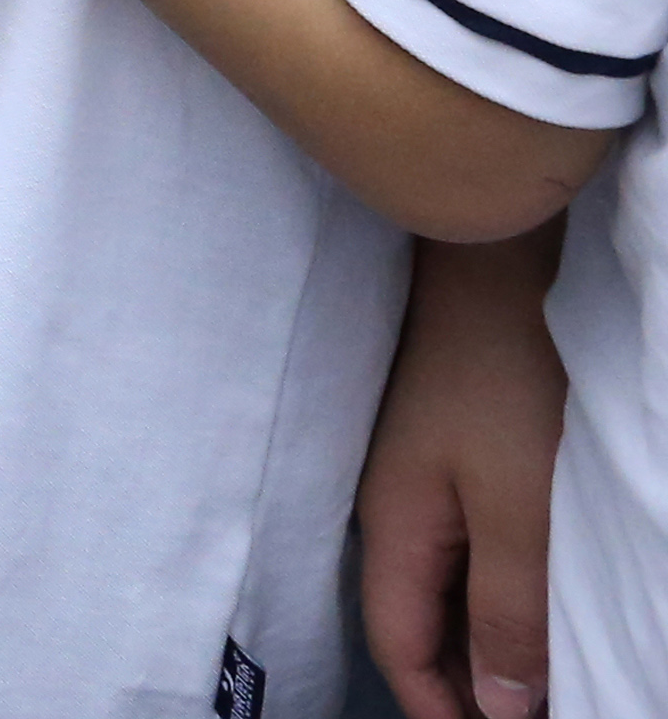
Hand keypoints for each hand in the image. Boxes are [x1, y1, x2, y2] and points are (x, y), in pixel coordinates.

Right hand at [366, 229, 566, 718]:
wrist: (496, 264)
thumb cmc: (503, 380)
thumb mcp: (518, 510)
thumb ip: (505, 610)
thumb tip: (494, 704)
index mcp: (394, 527)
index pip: (400, 645)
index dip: (440, 708)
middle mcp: (394, 507)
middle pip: (419, 619)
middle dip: (465, 679)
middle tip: (527, 710)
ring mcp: (421, 475)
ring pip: (446, 582)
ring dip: (486, 632)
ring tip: (542, 671)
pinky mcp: (452, 448)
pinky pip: (466, 544)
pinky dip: (497, 586)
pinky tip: (536, 594)